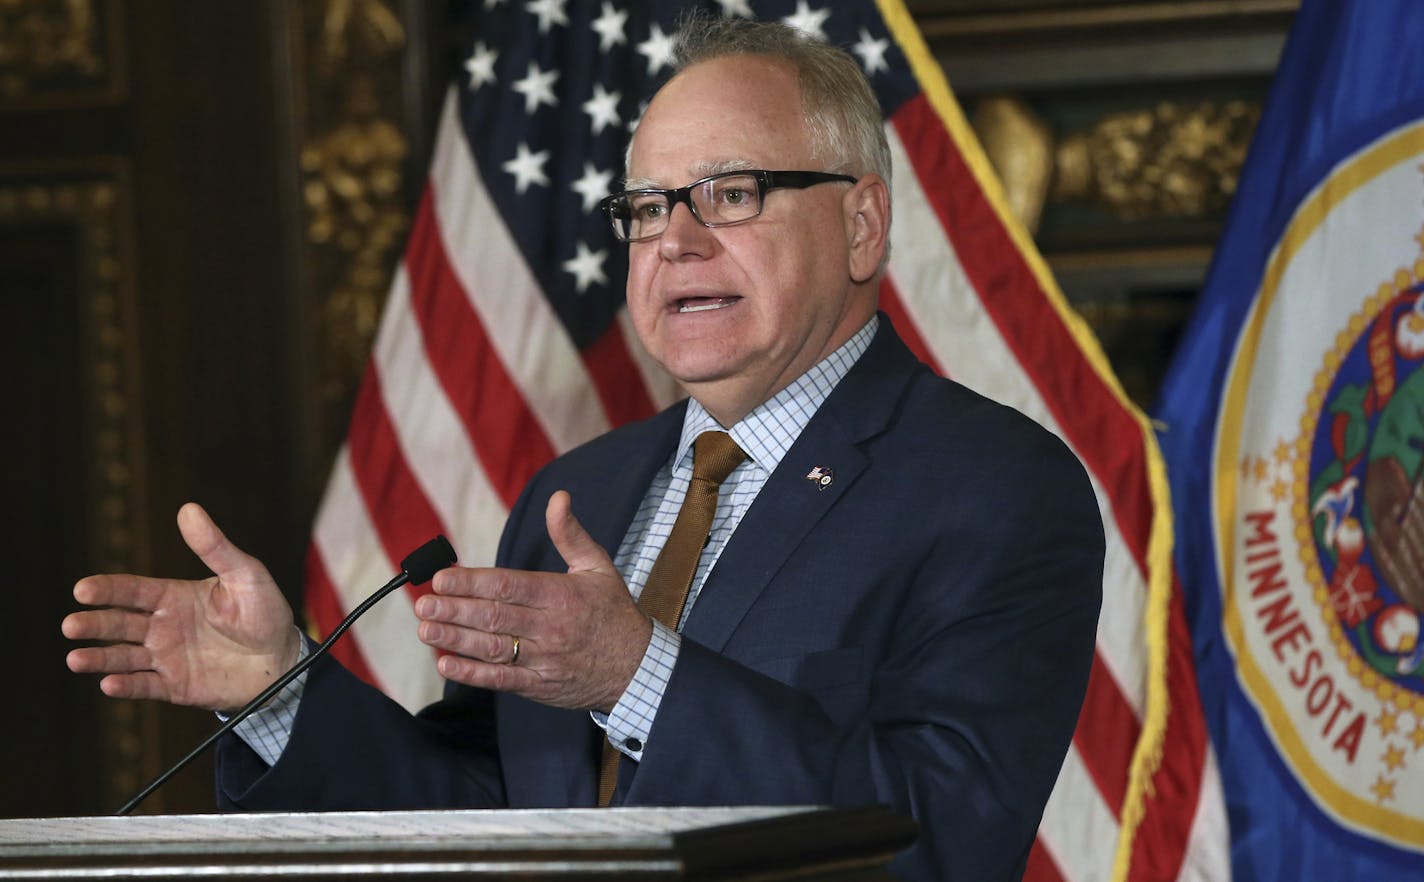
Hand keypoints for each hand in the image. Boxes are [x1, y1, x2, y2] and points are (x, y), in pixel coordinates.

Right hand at [62, 503, 299, 713]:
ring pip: (123, 657)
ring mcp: (166, 657)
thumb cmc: (265, 612)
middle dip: (94, 624)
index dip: (108, 590)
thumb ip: (215, 547)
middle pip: (119, 624)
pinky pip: (145, 686)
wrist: (282, 659)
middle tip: (71, 625)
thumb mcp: (245, 574)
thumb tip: (189, 509)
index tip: (82, 589)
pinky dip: (126, 686)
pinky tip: (109, 684)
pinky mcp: (175, 686)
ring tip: (75, 659)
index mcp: (174, 597)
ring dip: (99, 658)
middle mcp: (163, 626)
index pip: (133, 591)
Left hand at [415, 491, 651, 712]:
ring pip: (493, 648)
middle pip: (495, 617)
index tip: (442, 578)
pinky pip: (502, 680)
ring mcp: (545, 659)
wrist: (637, 668)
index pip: (509, 585)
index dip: (472, 582)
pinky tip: (446, 662)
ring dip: (455, 639)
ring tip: (425, 630)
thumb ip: (571, 534)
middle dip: (455, 610)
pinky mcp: (540, 686)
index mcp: (561, 595)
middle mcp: (551, 627)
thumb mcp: (598, 566)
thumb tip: (558, 498)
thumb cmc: (614, 612)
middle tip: (423, 604)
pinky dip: (472, 673)